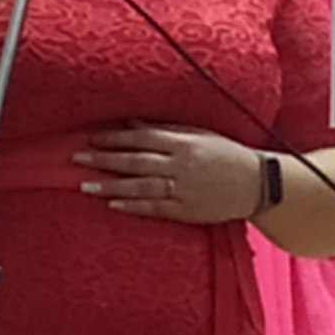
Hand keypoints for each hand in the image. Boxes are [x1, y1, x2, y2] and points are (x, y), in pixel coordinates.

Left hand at [77, 123, 266, 223]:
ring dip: (111, 186)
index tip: (91, 138)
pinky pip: (154, 208)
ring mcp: (183, 189)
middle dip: (104, 160)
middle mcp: (180, 165)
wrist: (257, 184)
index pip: (141, 138)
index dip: (114, 138)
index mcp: (184, 142)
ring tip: (86, 186)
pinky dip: (132, 206)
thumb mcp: (199, 135)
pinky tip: (113, 204)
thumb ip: (166, 130)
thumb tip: (134, 124)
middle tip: (77, 159)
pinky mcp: (186, 211)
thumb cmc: (227, 154)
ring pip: (140, 187)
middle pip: (135, 161)